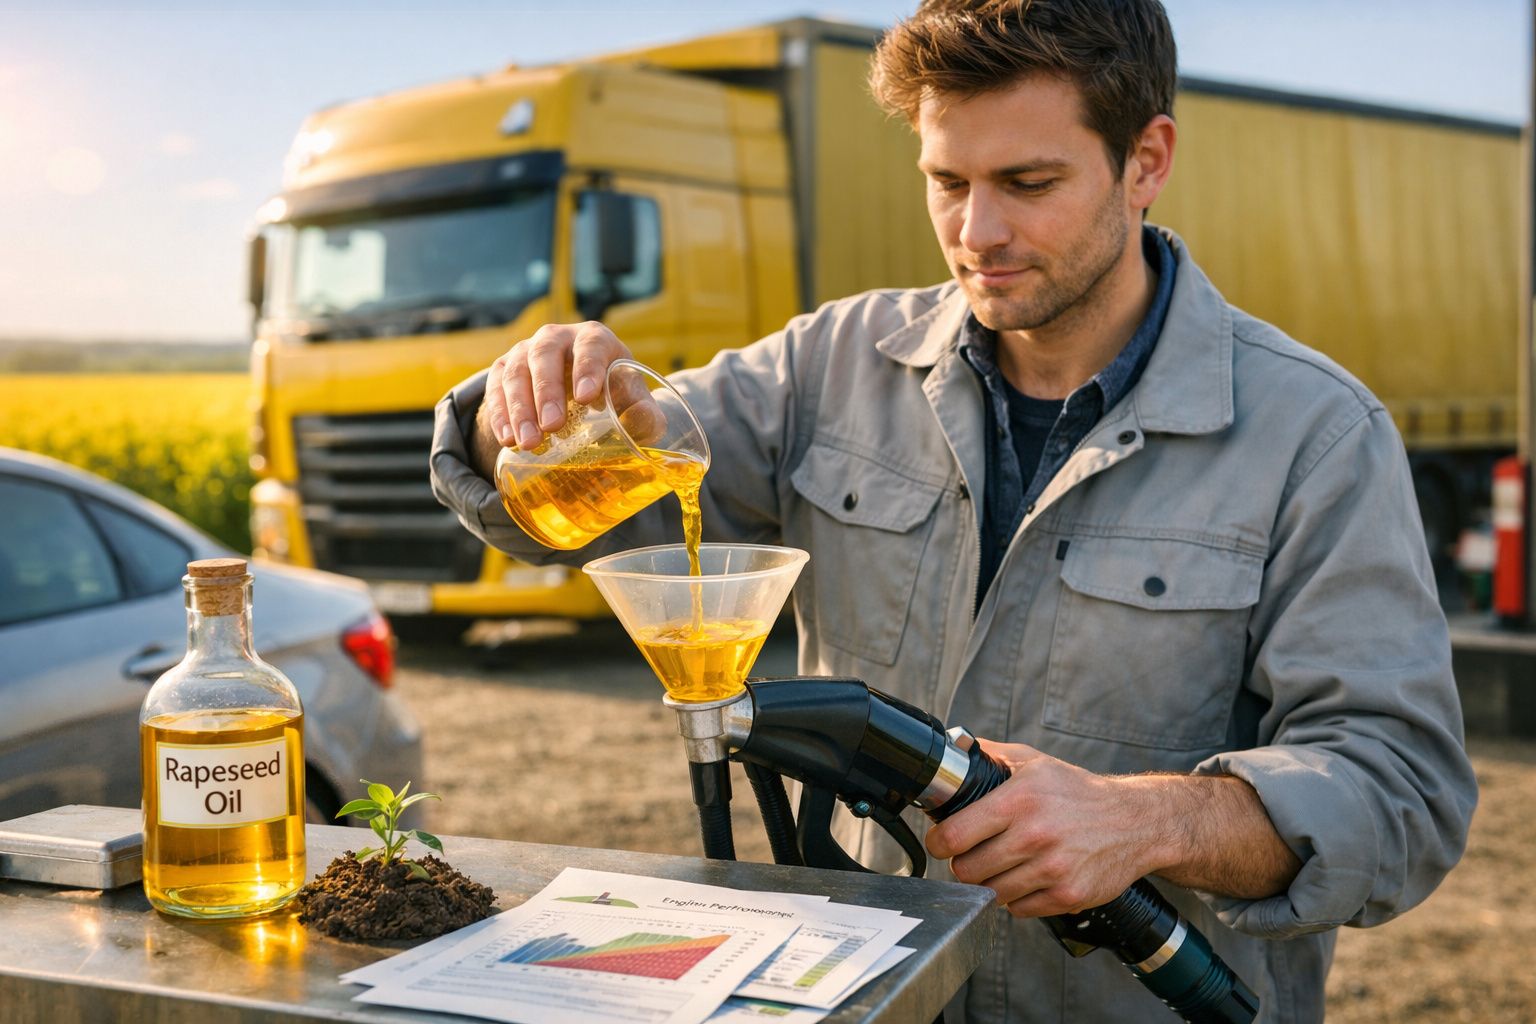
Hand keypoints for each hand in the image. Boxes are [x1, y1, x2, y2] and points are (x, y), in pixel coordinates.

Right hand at [483, 321, 631, 449]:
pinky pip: (495, 387)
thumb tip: (645, 420)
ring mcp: (526, 351)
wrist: (579, 393)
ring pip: (516, 372)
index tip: (586, 398)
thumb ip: (644, 413)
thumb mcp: (632, 402)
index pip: (590, 345)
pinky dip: (499, 413)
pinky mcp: (504, 369)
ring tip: (528, 442)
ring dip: (520, 408)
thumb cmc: (613, 394)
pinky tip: (506, 438)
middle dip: (547, 392)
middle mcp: (556, 337)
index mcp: (594, 339)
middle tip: (553, 427)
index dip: (587, 368)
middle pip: (544, 355)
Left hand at [924, 739, 1168, 917]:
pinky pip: (1019, 909)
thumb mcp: (1034, 761)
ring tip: (1004, 865)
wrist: (1135, 822)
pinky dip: (1017, 898)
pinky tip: (1028, 877)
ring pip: (991, 893)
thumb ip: (990, 755)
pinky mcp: (1068, 895)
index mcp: (1019, 800)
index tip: (942, 842)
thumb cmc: (1079, 791)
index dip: (939, 842)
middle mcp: (1034, 836)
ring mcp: (1052, 869)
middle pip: (967, 871)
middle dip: (965, 864)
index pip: (954, 836)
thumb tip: (954, 748)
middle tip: (974, 854)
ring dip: (991, 882)